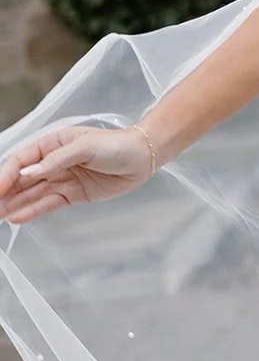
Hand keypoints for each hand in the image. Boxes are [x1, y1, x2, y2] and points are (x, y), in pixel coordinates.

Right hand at [0, 126, 155, 225]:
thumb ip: (56, 161)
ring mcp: (62, 179)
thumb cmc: (115, 145)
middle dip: (4, 192)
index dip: (6, 175)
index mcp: (52, 143)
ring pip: (31, 193)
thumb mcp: (85, 147)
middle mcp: (53, 162)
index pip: (22, 160)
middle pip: (22, 179)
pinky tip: (16, 217)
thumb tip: (28, 173)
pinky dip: (32, 211)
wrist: (143, 157)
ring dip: (12, 204)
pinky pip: (47, 203)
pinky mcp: (72, 194)